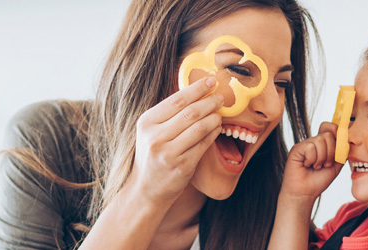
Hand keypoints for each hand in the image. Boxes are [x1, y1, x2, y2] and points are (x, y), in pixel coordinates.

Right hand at [128, 77, 223, 205]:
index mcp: (146, 122)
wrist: (147, 188)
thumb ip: (169, 113)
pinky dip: (213, 133)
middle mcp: (155, 137)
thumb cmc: (153, 154)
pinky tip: (217, 128)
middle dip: (210, 101)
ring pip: (200, 127)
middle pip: (191, 112)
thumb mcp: (151, 130)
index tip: (212, 81)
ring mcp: (169, 153)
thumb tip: (197, 90)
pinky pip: (204, 144)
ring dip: (214, 117)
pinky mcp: (182, 166)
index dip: (197, 88)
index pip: (177, 100)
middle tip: (221, 96)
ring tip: (220, 112)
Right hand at [280, 122, 343, 202]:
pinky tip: (307, 166)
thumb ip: (342, 151)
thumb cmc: (319, 180)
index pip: (331, 127)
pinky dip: (312, 159)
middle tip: (325, 164)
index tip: (339, 148)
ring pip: (320, 140)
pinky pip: (310, 147)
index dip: (337, 133)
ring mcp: (304, 144)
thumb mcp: (336, 165)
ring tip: (316, 166)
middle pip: (328, 133)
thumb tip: (346, 139)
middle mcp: (313, 141)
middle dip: (331, 152)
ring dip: (322, 158)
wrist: (306, 193)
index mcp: (323, 144)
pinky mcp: (297, 149)